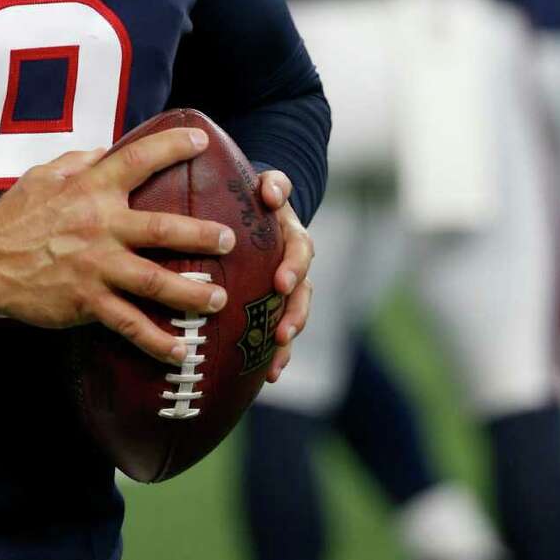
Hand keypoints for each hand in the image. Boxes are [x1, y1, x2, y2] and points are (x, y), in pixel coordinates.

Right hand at [0, 126, 235, 364]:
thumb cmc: (14, 215)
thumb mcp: (44, 175)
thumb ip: (81, 161)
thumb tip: (110, 149)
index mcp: (90, 188)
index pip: (138, 159)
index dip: (172, 147)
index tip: (201, 141)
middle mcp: (100, 226)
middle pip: (164, 229)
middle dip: (202, 236)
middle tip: (230, 241)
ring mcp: (95, 266)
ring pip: (155, 282)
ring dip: (192, 292)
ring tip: (218, 298)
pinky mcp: (86, 301)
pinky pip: (129, 324)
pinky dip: (156, 341)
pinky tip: (180, 352)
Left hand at [255, 170, 313, 382]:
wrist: (260, 207)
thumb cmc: (255, 196)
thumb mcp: (265, 184)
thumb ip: (273, 184)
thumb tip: (270, 193)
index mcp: (293, 235)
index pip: (299, 250)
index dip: (293, 266)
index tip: (281, 283)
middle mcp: (296, 263)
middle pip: (303, 291)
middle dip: (294, 312)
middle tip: (282, 331)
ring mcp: (290, 285)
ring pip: (296, 313)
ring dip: (288, 336)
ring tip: (277, 359)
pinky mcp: (276, 303)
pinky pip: (281, 330)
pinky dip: (278, 354)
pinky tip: (270, 375)